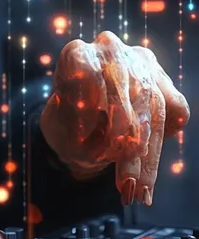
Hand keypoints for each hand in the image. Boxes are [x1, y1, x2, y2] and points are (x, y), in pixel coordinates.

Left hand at [40, 30, 189, 205]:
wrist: (81, 127)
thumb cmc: (69, 126)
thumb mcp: (63, 131)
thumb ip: (80, 128)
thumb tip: (114, 141)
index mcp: (77, 55)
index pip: (85, 69)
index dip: (85, 103)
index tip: (82, 139)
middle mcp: (110, 49)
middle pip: (126, 89)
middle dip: (127, 139)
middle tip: (124, 180)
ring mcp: (140, 61)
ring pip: (154, 105)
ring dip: (149, 153)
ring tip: (139, 189)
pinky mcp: (163, 79)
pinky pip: (175, 110)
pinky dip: (165, 141)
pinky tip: (149, 170)